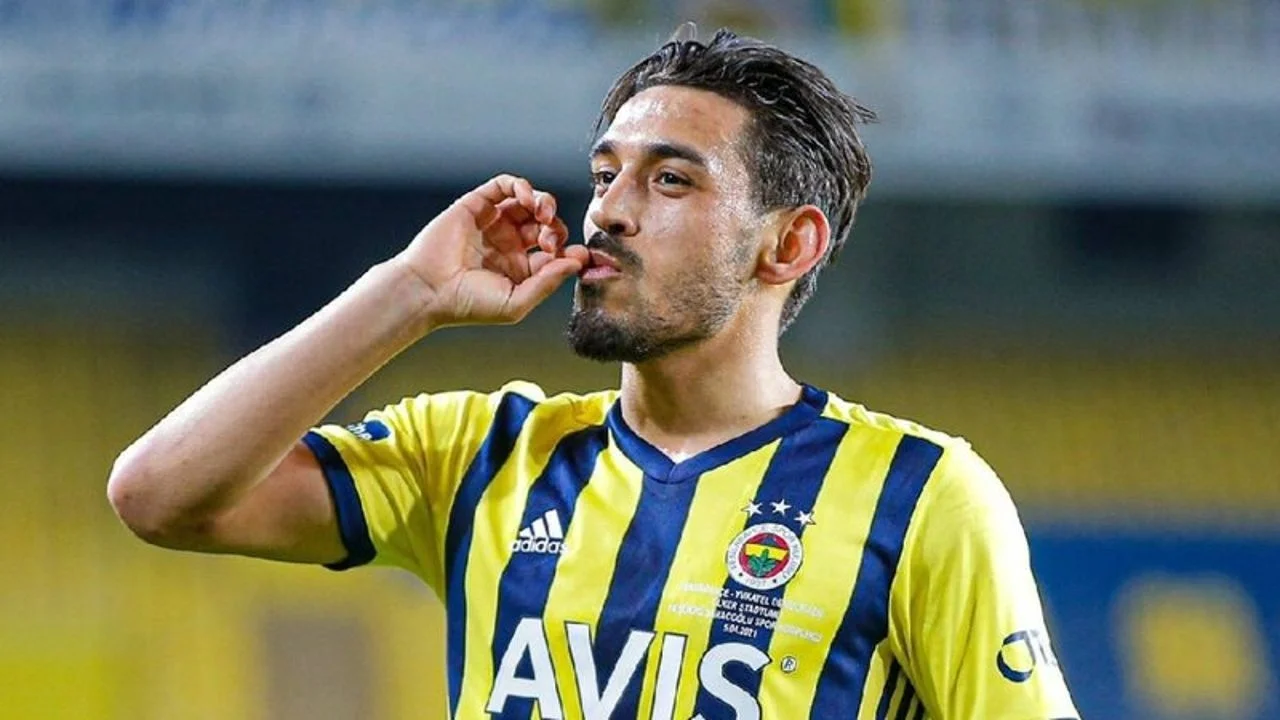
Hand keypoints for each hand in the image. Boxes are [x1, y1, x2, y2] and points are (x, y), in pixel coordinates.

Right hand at [394, 175, 588, 328]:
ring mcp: (494, 223)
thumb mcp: (516, 302)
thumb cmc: (468, 304)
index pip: (556, 252)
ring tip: (543, 214)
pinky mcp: (477, 205)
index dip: (569, 250)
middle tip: (549, 242)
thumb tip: (578, 261)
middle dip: (556, 228)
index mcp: (521, 268)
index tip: (579, 255)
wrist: (428, 290)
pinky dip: (521, 186)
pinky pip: (505, 185)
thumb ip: (548, 282)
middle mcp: (509, 243)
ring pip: (530, 201)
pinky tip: (527, 199)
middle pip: (547, 225)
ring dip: (544, 203)